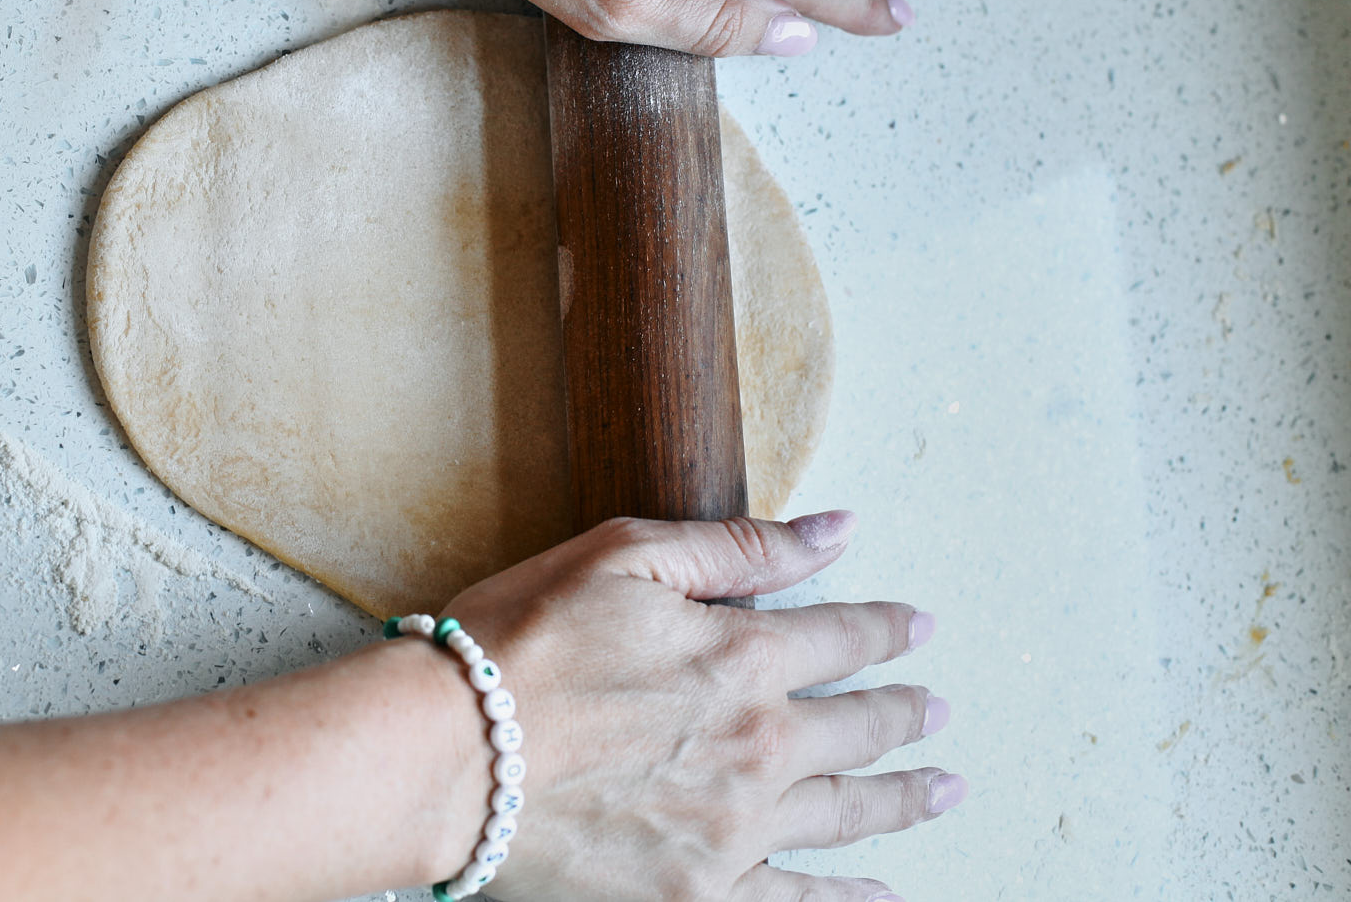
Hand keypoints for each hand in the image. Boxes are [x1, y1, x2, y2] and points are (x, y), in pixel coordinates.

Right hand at [442, 513, 959, 901]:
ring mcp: (734, 831)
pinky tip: (883, 892)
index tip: (921, 626)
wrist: (446, 757)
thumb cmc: (515, 643)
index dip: (889, 628)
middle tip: (941, 710)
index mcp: (741, 656)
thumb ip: (738, 546)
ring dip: (905, 798)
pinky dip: (852, 898)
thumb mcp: (620, 558)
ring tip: (945, 786)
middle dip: (907, 713)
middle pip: (860, 729)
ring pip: (848, 814)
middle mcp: (758, 747)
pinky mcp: (697, 894)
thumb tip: (837, 528)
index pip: (842, 636)